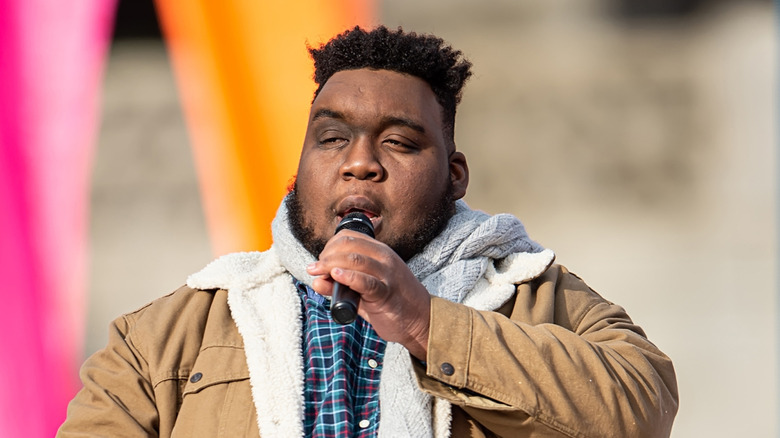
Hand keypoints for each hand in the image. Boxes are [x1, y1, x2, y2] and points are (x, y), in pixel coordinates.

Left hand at [306, 230, 430, 358]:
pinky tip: (336, 276)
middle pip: (347, 245)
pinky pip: (365, 282)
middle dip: (326, 255)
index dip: (329, 246)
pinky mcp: (387, 293)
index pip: (349, 236)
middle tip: (316, 269)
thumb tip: (316, 280)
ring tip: (317, 272)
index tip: (321, 261)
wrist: (422, 321)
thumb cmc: (393, 304)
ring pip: (354, 259)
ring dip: (329, 264)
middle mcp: (384, 258)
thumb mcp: (365, 291)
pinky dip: (348, 277)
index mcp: (380, 252)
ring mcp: (387, 274)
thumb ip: (341, 285)